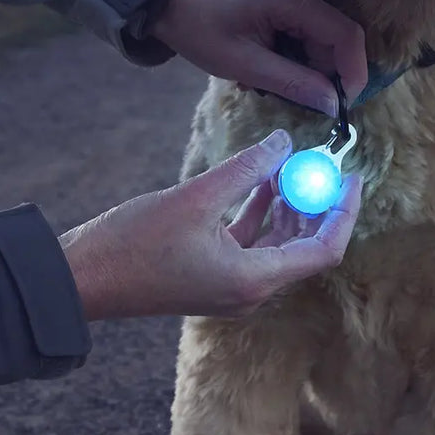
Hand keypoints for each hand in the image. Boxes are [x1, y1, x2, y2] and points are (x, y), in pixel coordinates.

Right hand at [59, 130, 361, 319]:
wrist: (83, 279)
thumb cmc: (133, 244)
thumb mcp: (195, 197)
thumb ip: (245, 169)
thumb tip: (284, 143)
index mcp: (254, 279)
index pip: (323, 249)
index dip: (343, 212)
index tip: (351, 177)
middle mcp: (250, 290)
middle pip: (305, 247)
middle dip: (317, 204)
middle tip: (323, 164)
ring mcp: (232, 286)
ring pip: (278, 245)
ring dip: (290, 207)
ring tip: (294, 165)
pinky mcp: (212, 277)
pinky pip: (252, 245)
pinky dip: (261, 214)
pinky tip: (261, 181)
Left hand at [149, 0, 366, 114]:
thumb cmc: (200, 28)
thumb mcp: (243, 64)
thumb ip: (293, 83)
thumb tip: (334, 104)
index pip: (345, 35)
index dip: (353, 73)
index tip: (343, 105)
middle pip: (337, 37)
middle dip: (324, 72)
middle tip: (291, 95)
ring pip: (327, 36)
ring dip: (309, 64)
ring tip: (270, 76)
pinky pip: (313, 28)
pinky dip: (300, 52)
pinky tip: (272, 60)